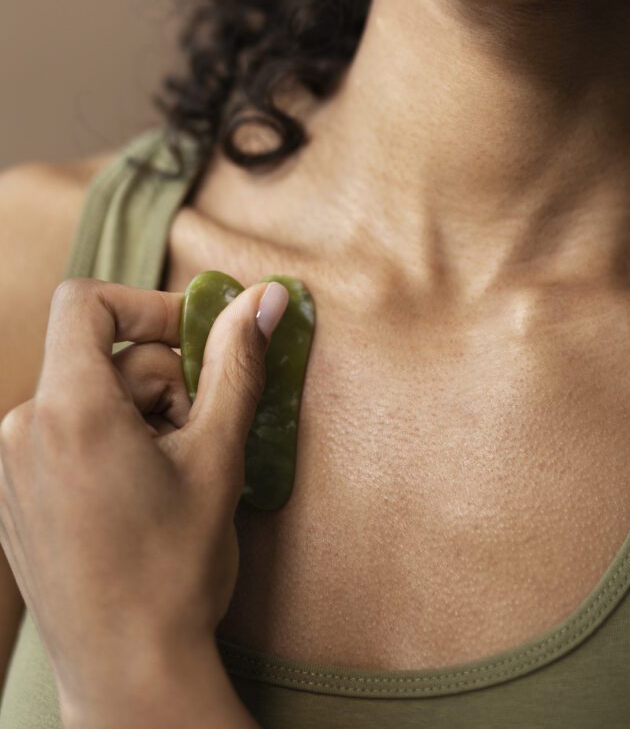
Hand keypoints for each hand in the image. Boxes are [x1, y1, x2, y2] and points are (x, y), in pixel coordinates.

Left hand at [0, 276, 287, 716]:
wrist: (127, 673)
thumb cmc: (174, 570)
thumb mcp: (217, 456)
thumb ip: (236, 366)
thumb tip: (263, 298)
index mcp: (69, 411)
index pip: (87, 302)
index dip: (146, 306)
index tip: (192, 341)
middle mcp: (23, 430)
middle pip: (99, 357)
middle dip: (161, 378)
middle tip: (202, 429)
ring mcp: (9, 468)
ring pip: (85, 397)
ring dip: (139, 413)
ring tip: (174, 469)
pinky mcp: (11, 497)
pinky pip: (61, 434)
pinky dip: (107, 439)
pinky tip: (141, 490)